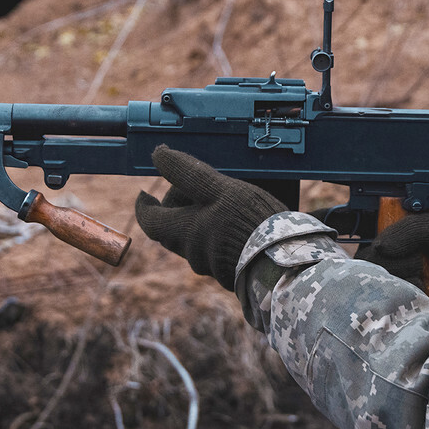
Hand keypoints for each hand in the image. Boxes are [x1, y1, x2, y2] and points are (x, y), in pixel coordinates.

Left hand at [135, 145, 286, 289]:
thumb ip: (187, 173)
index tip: (144, 195)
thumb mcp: (218, 189)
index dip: (144, 207)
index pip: (150, 221)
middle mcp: (193, 253)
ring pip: (196, 242)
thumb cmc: (249, 221)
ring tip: (221, 208)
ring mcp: (213, 266)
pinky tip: (239, 228)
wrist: (284, 260)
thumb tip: (159, 155)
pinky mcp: (233, 273)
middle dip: (176, 212)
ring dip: (200, 225)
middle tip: (190, 194)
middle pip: (173, 231)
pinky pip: (218, 253)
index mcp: (184, 232)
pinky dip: (220, 238)